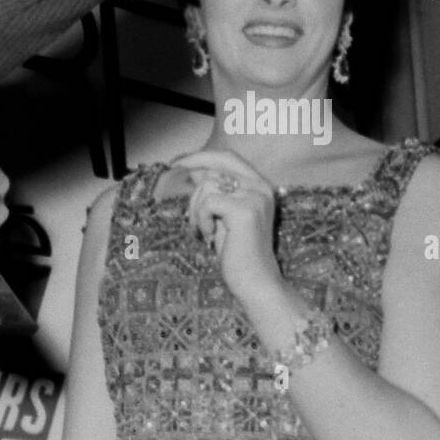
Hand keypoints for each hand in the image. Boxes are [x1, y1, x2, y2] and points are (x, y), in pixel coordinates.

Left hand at [176, 149, 282, 303]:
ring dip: (197, 211)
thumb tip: (191, 169)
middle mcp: (261, 187)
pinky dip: (202, 220)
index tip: (178, 162)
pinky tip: (210, 237)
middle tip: (188, 210)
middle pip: (214, 170)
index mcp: (260, 186)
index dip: (201, 156)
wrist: (256, 283)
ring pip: (207, 186)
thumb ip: (216, 191)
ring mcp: (254, 197)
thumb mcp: (225, 215)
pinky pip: (208, 203)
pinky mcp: (245, 211)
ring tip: (205, 232)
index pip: (228, 157)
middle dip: (194, 190)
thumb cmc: (238, 252)